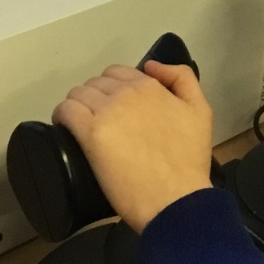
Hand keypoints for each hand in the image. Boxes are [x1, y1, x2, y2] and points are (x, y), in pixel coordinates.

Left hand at [51, 61, 213, 232]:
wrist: (176, 198)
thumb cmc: (189, 160)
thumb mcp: (201, 111)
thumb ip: (183, 79)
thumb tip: (152, 65)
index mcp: (150, 86)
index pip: (117, 73)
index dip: (113, 89)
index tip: (114, 108)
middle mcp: (126, 93)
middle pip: (96, 83)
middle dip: (95, 97)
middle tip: (100, 121)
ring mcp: (107, 112)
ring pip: (78, 94)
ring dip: (78, 106)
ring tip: (81, 127)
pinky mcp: (91, 133)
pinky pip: (66, 110)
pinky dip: (62, 116)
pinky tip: (65, 128)